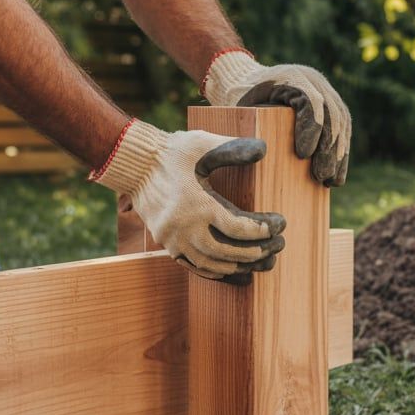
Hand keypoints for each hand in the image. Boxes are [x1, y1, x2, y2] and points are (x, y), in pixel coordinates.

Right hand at [91, 120, 285, 283]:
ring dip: (238, 265)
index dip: (263, 230)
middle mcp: (184, 228)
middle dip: (256, 252)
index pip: (238, 228)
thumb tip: (264, 148)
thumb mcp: (203, 144)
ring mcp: (173, 240)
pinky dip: (215, 270)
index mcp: (198, 205)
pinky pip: (193, 265)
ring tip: (259, 260)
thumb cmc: (172, 152)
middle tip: (277, 245)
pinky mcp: (166, 244)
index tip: (280, 224)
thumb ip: (234, 148)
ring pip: (211, 264)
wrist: (134, 164)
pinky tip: (231, 268)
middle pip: (227, 252)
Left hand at [203, 50, 350, 185]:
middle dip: (328, 148)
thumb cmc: (239, 98)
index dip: (311, 128)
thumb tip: (258, 156)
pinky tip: (337, 174)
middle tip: (321, 176)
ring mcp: (324, 89)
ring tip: (332, 181)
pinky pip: (341, 126)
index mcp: (291, 76)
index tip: (303, 156)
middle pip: (331, 114)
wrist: (245, 79)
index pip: (310, 102)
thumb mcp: (239, 109)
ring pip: (341, 122)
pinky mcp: (329, 102)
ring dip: (339, 154)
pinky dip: (340, 150)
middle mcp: (312, 79)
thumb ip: (247, 126)